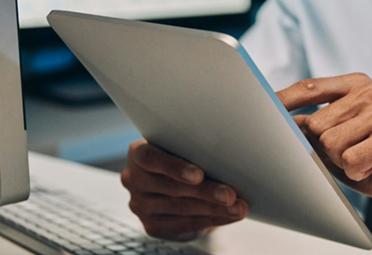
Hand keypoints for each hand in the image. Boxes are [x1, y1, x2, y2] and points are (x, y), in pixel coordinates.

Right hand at [120, 139, 248, 240]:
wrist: (176, 185)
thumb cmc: (186, 156)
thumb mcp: (186, 146)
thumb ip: (196, 146)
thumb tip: (232, 151)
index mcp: (138, 152)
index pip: (150, 158)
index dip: (174, 167)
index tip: (199, 174)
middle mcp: (133, 179)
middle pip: (171, 187)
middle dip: (205, 192)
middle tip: (230, 195)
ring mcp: (140, 205)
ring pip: (182, 208)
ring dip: (214, 209)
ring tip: (238, 208)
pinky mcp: (152, 225)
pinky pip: (185, 224)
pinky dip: (212, 220)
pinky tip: (229, 216)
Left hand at [277, 73, 371, 237]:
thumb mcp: (338, 138)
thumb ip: (312, 126)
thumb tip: (275, 122)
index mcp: (357, 85)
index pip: (310, 87)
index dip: (283, 100)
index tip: (259, 107)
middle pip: (316, 124)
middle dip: (325, 147)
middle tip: (350, 154)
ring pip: (331, 143)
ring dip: (342, 161)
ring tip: (364, 160)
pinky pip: (350, 159)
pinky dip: (357, 172)